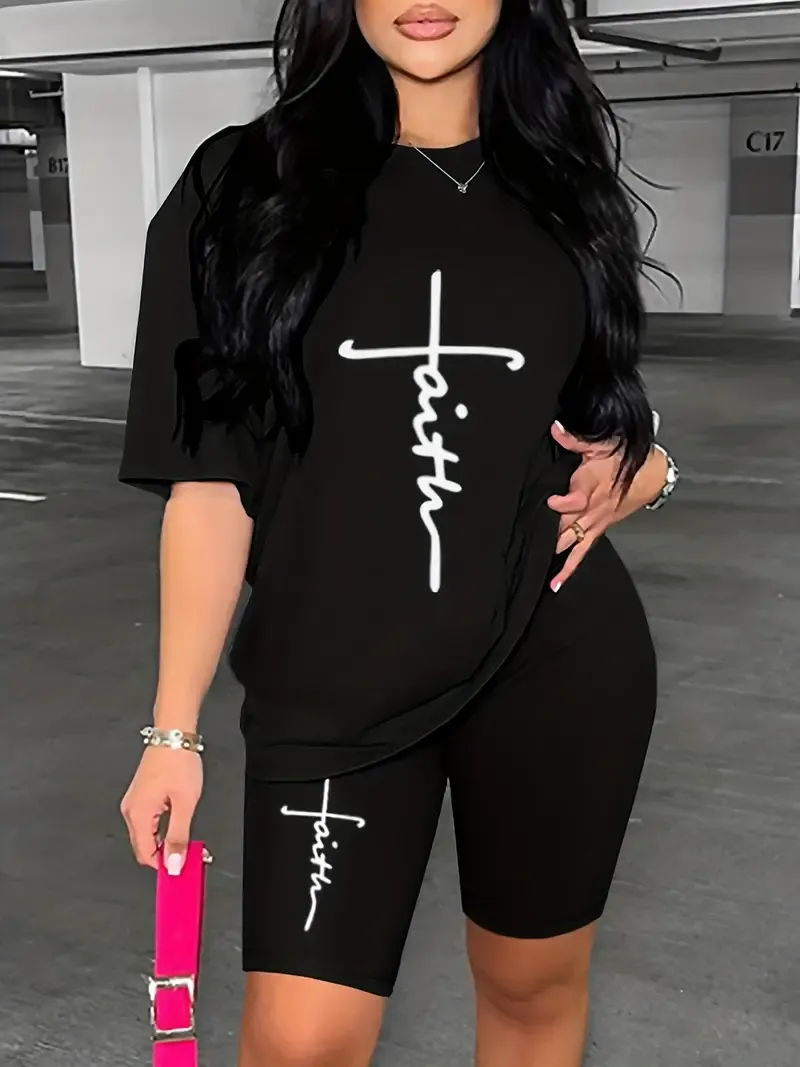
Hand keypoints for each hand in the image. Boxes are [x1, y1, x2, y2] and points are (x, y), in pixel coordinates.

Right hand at [120, 745, 202, 874]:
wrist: (174, 734)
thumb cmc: (178, 761)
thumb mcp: (185, 803)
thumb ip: (179, 836)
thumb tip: (174, 862)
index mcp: (138, 814)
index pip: (145, 854)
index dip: (163, 865)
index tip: (181, 869)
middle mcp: (131, 810)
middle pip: (144, 846)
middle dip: (165, 854)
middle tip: (189, 854)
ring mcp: (134, 802)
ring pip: (147, 834)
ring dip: (164, 841)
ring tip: (187, 838)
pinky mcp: (141, 796)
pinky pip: (149, 821)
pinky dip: (162, 828)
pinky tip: (177, 824)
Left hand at [547, 420, 668, 591]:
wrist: (650, 475)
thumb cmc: (624, 458)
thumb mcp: (600, 444)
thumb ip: (574, 439)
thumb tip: (555, 428)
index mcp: (592, 485)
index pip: (577, 499)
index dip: (563, 503)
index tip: (549, 502)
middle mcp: (594, 508)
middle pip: (570, 525)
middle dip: (551, 534)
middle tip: (532, 545)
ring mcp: (596, 522)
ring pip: (574, 542)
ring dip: (557, 555)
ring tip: (539, 571)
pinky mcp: (598, 530)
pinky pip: (583, 552)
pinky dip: (570, 568)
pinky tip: (557, 582)